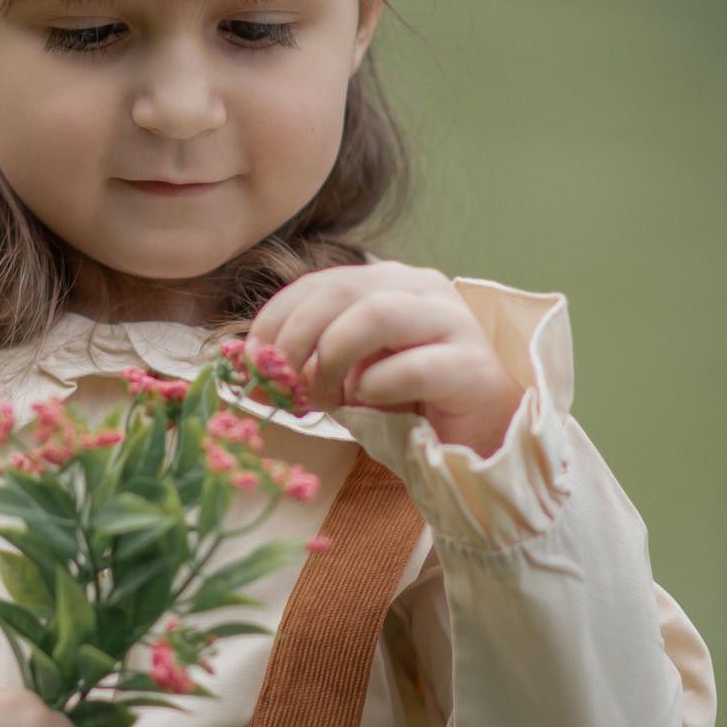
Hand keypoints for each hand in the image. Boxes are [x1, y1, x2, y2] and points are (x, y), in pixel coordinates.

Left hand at [248, 263, 524, 456]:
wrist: (473, 445)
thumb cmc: (405, 407)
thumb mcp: (343, 376)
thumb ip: (307, 360)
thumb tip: (253, 370)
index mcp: (386, 282)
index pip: (316, 283)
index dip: (274, 321)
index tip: (254, 363)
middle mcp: (421, 289)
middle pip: (339, 291)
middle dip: (297, 341)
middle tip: (288, 387)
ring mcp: (453, 323)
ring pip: (376, 313)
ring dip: (335, 358)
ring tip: (329, 398)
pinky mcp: (473, 367)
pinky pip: (414, 365)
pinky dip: (379, 386)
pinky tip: (371, 402)